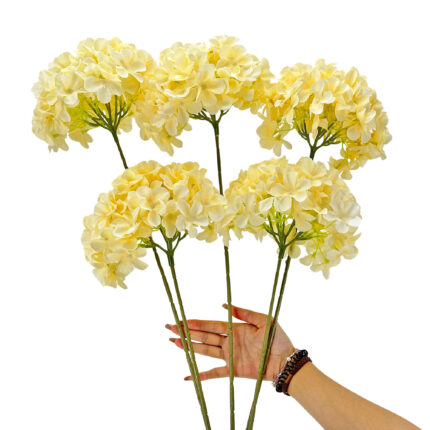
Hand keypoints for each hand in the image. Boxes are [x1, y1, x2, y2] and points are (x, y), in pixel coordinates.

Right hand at [165, 304, 294, 380]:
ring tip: (174, 342)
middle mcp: (228, 342)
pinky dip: (201, 376)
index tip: (181, 320)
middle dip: (186, 332)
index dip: (195, 323)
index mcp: (234, 329)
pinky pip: (215, 374)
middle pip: (203, 336)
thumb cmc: (278, 338)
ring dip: (189, 347)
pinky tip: (188, 377)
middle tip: (170, 328)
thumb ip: (245, 312)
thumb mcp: (264, 320)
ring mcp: (229, 357)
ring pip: (205, 351)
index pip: (210, 325)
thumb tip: (224, 304)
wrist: (286, 360)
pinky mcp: (233, 371)